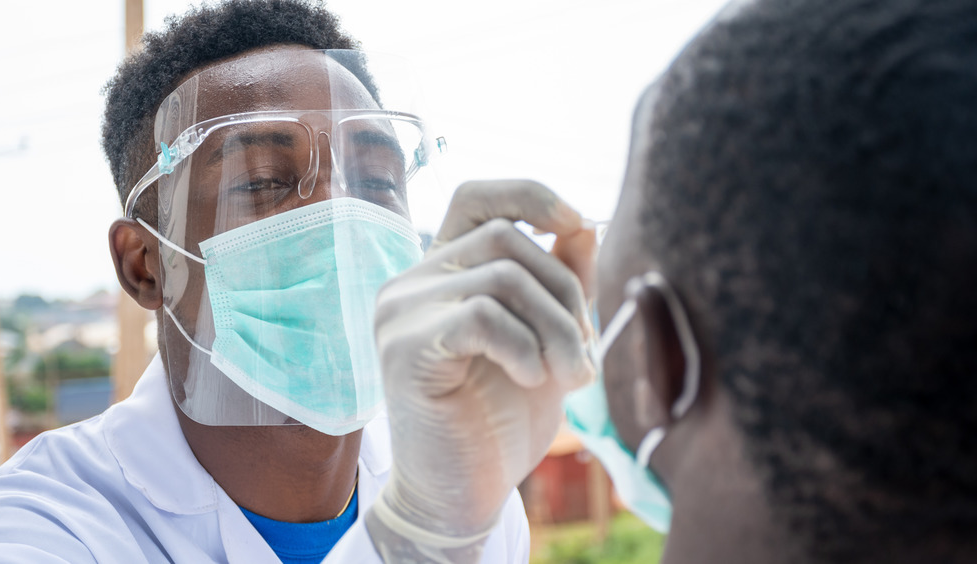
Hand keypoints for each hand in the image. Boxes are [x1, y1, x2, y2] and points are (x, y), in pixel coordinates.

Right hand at [366, 180, 595, 562]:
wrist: (462, 491)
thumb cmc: (502, 416)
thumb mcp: (547, 340)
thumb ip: (560, 283)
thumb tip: (583, 223)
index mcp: (443, 273)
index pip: (475, 197)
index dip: (528, 194)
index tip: (575, 222)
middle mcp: (412, 281)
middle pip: (506, 238)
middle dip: (565, 292)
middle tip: (584, 354)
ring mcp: (400, 311)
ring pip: (502, 276)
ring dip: (558, 327)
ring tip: (572, 375)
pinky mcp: (403, 348)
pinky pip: (482, 316)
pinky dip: (525, 347)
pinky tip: (532, 381)